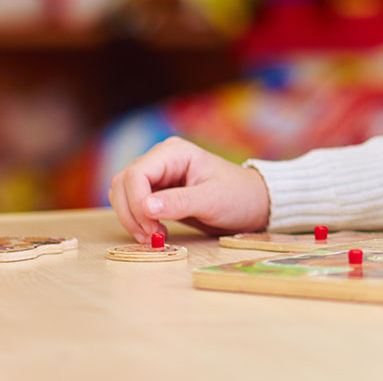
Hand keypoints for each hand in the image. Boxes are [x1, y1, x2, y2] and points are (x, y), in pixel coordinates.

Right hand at [108, 136, 269, 243]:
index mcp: (174, 153)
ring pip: (122, 195)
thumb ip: (179, 202)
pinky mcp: (156, 192)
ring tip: (154, 237)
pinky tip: (155, 234)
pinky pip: (132, 205)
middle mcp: (161, 160)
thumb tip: (146, 207)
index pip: (136, 174)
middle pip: (123, 184)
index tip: (152, 228)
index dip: (136, 202)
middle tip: (151, 237)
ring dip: (131, 219)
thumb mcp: (212, 200)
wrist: (251, 204)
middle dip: (131, 213)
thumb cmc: (238, 196)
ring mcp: (157, 175)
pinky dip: (137, 221)